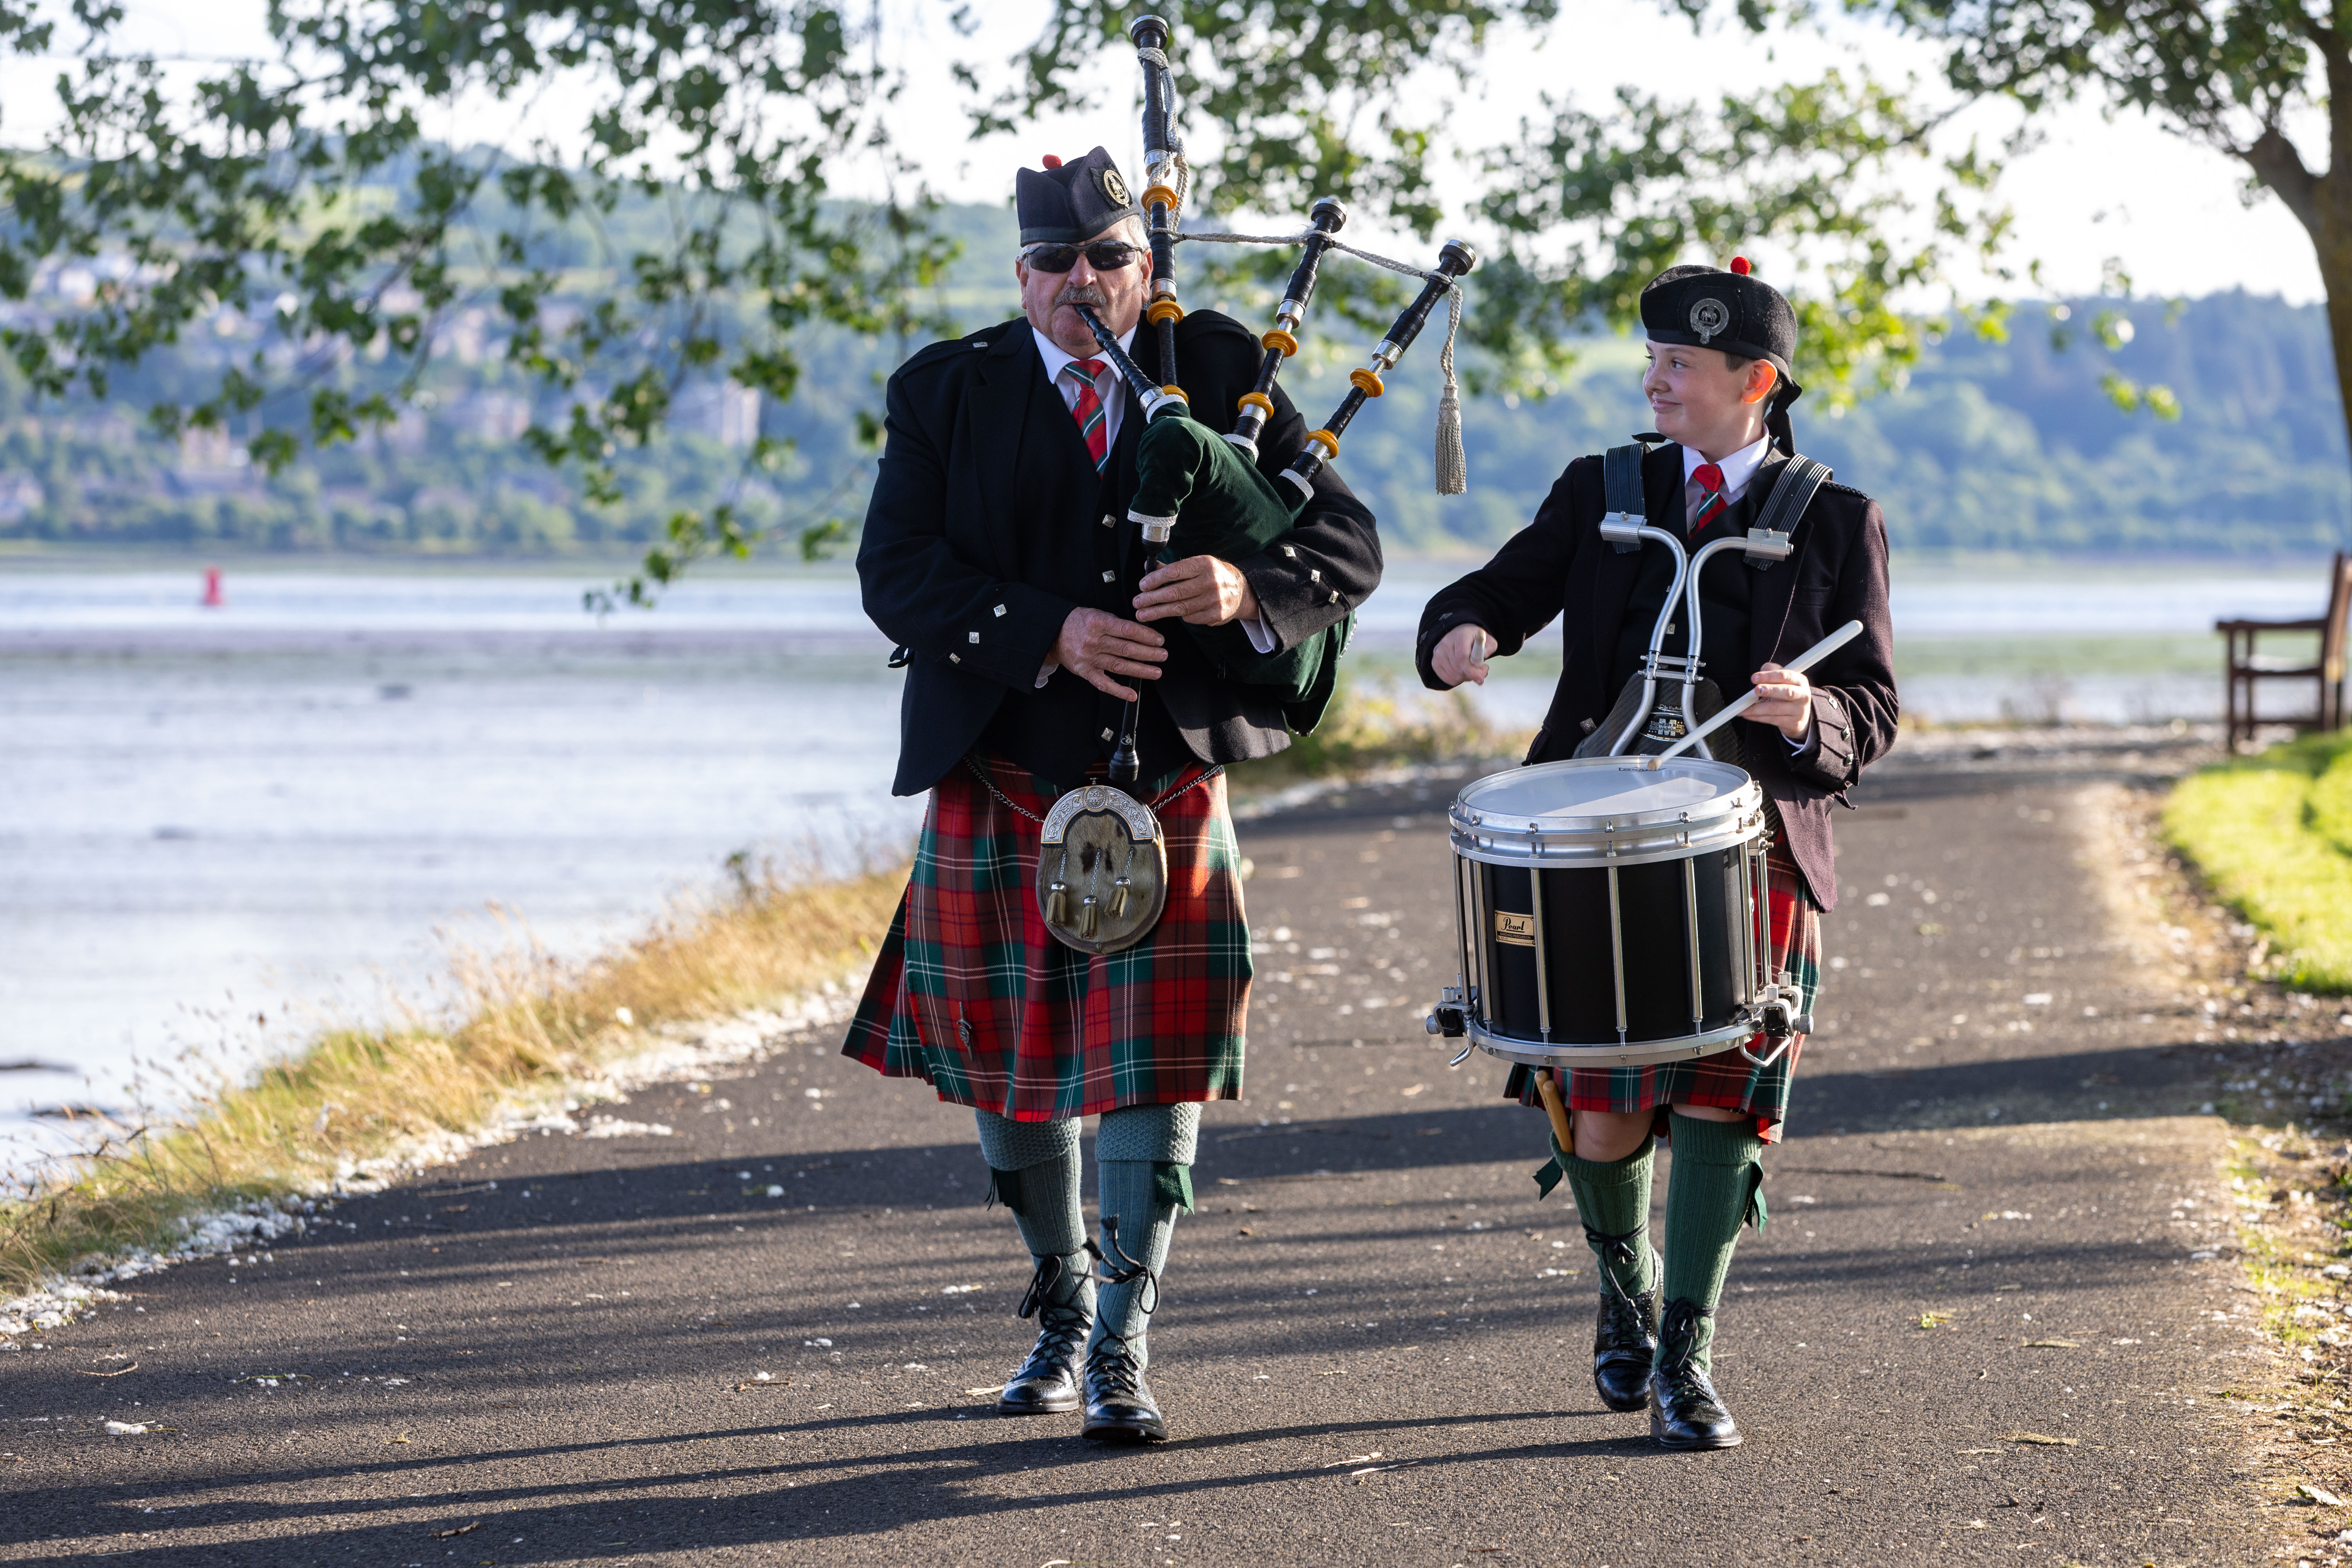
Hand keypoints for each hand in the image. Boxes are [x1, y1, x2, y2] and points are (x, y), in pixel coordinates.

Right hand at [1052, 607, 1165, 700]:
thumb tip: (1141, 631)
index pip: (1128, 630)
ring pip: (1120, 666)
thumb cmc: (1077, 623)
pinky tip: (1132, 694)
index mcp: (1098, 623)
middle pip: (1127, 649)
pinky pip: (1104, 684)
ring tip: (1156, 671)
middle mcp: (1094, 641)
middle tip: (1163, 655)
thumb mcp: (1096, 614)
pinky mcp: (1086, 672)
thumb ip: (1116, 623)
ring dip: (1141, 670)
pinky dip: (1119, 691)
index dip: (1146, 636)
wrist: (1054, 634)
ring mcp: (1090, 659)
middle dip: (1149, 653)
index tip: (1159, 640)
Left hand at [1132, 555, 1258, 625]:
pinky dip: (1179, 616)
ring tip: (1143, 614)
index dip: (1155, 580)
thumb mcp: (1196, 565)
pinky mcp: (1215, 615)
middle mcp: (1210, 581)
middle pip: (1175, 592)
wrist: (1240, 590)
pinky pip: (1190, 617)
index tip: (1142, 586)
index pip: (1174, 572)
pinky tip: (1169, 614)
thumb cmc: (1213, 575)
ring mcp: (1214, 600)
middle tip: (1137, 602)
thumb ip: (1173, 568)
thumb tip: (1148, 567)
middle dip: (1152, 599)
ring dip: (1158, 612)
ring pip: (1180, 608)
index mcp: (1203, 564)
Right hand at [1432, 622, 1491, 687]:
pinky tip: (1462, 670)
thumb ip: (1489, 648)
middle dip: (1473, 674)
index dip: (1471, 670)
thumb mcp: (1487, 639)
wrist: (1458, 635)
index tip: (1480, 679)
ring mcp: (1439, 654)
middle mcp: (1446, 644)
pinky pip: (1448, 679)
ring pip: (1454, 676)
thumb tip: (1481, 664)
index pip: (1462, 657)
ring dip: (1466, 677)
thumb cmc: (1474, 639)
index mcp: (1460, 636)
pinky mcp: (1435, 663)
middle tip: (1481, 670)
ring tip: (1470, 668)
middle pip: (1459, 669)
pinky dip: (1458, 679)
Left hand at [1748, 662, 1813, 740]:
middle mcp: (1803, 695)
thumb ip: (1774, 671)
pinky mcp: (1793, 723)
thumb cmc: (1788, 694)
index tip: (1754, 677)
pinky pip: (1772, 720)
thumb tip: (1762, 669)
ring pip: (1775, 708)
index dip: (1769, 676)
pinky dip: (1757, 717)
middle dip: (1769, 690)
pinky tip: (1747, 715)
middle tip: (1755, 690)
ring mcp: (1799, 710)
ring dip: (1756, 708)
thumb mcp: (1784, 680)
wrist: (1801, 716)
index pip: (1785, 675)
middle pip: (1787, 692)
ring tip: (1743, 708)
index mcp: (1800, 681)